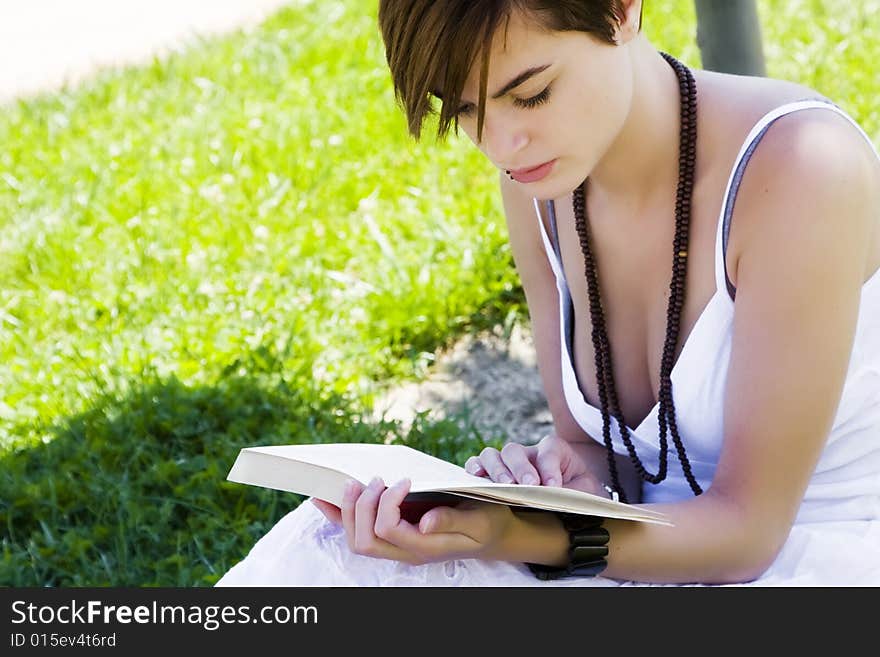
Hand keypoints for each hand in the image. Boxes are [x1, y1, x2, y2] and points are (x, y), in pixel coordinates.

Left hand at [311, 477, 517, 565]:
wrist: (492, 534)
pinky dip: (338, 516)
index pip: (389, 530)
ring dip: (348, 510)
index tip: (403, 480)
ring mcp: (398, 546)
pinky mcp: (394, 535)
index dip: (387, 502)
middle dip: (361, 507)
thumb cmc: (487, 523)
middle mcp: (406, 551)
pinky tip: (324, 499)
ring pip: (357, 540)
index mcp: (426, 547)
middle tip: (375, 479)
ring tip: (353, 483)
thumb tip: (422, 523)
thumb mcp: (479, 520)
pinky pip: (358, 532)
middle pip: (365, 541)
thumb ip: (451, 521)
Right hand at [464, 433, 610, 496]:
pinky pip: (477, 465)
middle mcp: (528, 453)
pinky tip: (477, 480)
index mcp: (555, 450)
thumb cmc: (581, 493)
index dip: (549, 467)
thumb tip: (553, 495)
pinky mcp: (495, 475)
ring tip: (504, 487)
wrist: (577, 498)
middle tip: (529, 486)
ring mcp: (509, 463)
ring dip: (496, 470)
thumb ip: (573, 492)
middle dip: (520, 468)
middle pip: (514, 450)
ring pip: (493, 455)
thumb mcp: (587, 492)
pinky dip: (474, 469)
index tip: (554, 486)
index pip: (548, 451)